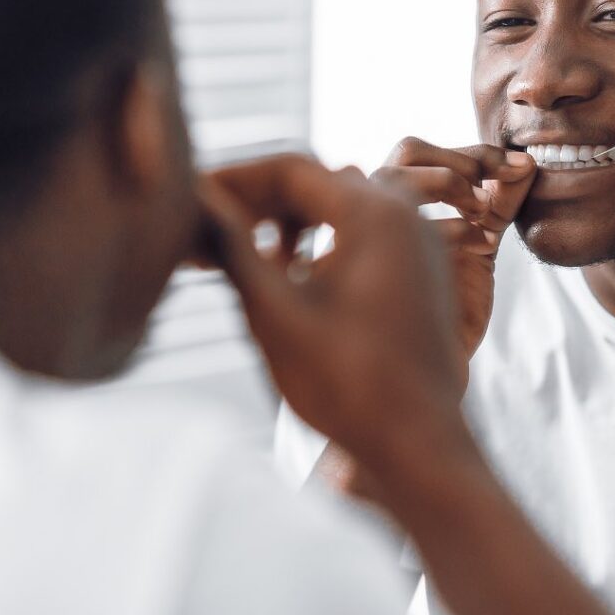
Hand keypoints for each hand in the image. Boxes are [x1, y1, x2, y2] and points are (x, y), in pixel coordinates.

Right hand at [198, 154, 473, 468]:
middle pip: (315, 183)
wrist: (421, 445)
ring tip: (242, 255)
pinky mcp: (420, 270)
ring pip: (338, 206)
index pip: (290, 169)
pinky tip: (288, 275)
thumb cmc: (349, 386)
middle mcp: (405, 214)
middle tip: (208, 231)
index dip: (233, 179)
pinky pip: (363, 233)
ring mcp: (418, 242)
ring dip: (287, 221)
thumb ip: (233, 248)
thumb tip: (194, 200)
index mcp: (375, 213)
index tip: (193, 198)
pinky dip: (319, 241)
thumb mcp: (275, 313)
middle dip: (257, 202)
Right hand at [371, 138, 535, 367]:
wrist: (433, 368)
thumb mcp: (482, 244)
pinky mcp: (376, 263)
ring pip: (392, 175)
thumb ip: (500, 203)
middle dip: (457, 160)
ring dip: (446, 182)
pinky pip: (402, 227)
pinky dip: (451, 226)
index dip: (473, 153)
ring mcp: (373, 234)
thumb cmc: (449, 308)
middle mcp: (377, 212)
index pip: (423, 152)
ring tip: (482, 210)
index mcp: (396, 202)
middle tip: (494, 186)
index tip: (518, 166)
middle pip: (406, 151)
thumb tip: (528, 163)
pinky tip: (480, 246)